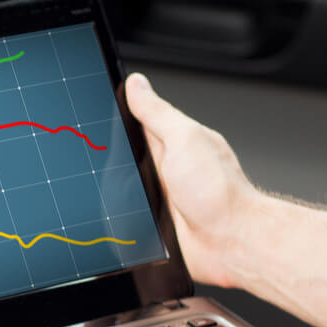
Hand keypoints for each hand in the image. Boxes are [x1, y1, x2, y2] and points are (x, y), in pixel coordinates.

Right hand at [125, 72, 261, 287]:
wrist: (232, 243)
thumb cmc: (220, 192)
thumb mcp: (184, 139)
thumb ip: (156, 112)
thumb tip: (136, 84)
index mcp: (172, 141)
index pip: (132, 120)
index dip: (111, 118)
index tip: (94, 121)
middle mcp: (164, 166)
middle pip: (118, 157)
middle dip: (111, 164)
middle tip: (127, 171)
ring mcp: (157, 195)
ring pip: (116, 189)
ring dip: (117, 196)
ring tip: (137, 201)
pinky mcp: (151, 223)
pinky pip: (121, 216)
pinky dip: (119, 218)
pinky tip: (130, 218)